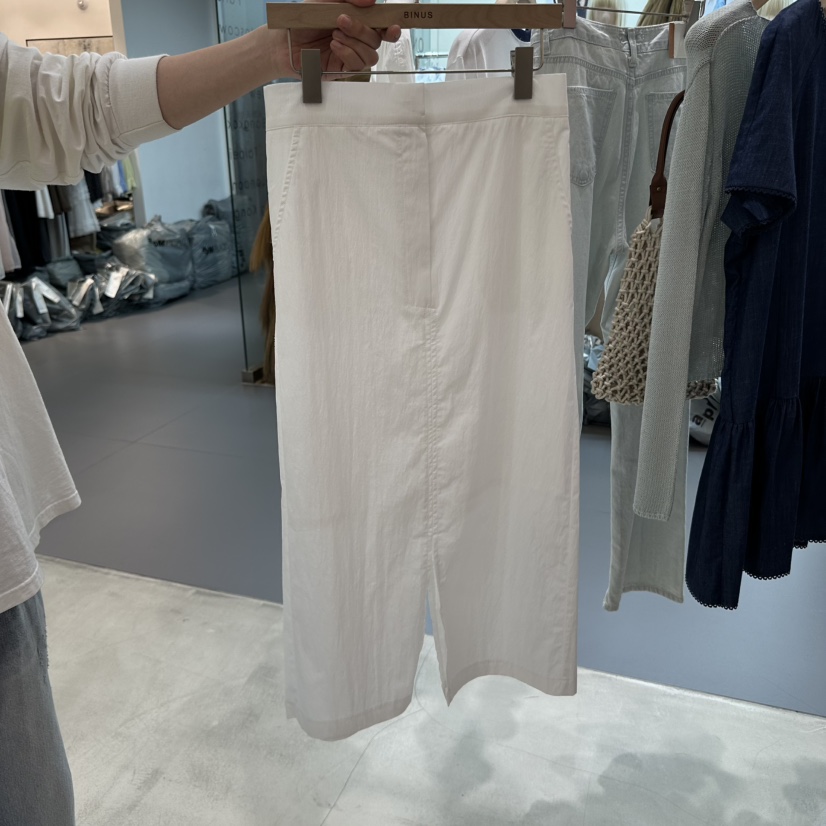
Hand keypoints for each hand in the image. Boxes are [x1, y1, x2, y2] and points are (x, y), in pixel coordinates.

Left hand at [270, 0, 401, 78]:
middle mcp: (358, 41)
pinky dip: (347, 53)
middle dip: (361, 29)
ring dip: (354, 42)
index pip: (382, 28)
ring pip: (370, 55)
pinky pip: (357, 65)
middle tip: (341, 20)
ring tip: (334, 34)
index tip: (392, 27)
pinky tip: (334, 45)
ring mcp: (352, 56)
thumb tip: (371, 0)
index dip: (391, 29)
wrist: (285, 40)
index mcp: (358, 23)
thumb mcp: (325, 0)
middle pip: (376, 40)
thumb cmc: (304, 20)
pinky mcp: (343, 70)